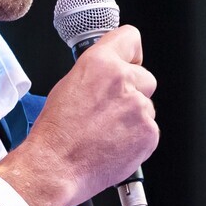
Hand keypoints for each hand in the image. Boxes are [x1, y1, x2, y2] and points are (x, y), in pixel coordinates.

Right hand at [0, 26, 157, 205]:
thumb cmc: (55, 133)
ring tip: (106, 132)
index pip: (130, 38)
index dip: (130, 53)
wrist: (56, 167)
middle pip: (145, 77)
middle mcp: (123, 81)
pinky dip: (136, 138)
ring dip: (133, 117)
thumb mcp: (67, 87)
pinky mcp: (149, 133)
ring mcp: (139, 108)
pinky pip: (149, 130)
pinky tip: (114, 144)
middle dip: (133, 91)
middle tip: (111, 109)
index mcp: (100, 64)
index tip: (130, 61)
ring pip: (146, 107)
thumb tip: (109, 74)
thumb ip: (95, 74)